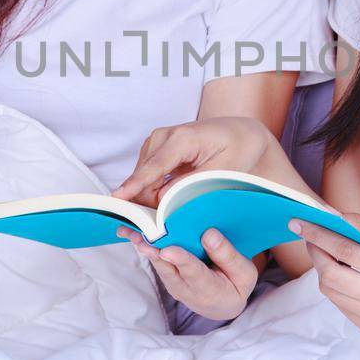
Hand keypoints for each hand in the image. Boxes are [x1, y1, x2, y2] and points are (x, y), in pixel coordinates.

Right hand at [112, 118, 270, 207]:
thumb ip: (190, 185)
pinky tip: (168, 202)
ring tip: (169, 214)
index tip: (117, 199)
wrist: (242, 132)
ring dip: (151, 198)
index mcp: (183, 138)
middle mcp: (164, 136)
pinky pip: (147, 176)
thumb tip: (161, 199)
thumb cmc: (238, 148)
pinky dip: (153, 191)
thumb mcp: (223, 169)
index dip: (135, 185)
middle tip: (159, 227)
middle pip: (144, 177)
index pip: (154, 167)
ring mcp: (157, 142)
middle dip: (146, 201)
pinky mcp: (156, 150)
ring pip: (143, 179)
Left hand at [118, 226, 259, 322]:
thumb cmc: (235, 285)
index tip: (169, 250)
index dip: (181, 261)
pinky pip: (155, 261)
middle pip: (168, 270)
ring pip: (158, 265)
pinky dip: (145, 247)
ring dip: (145, 248)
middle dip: (155, 253)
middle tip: (142, 237)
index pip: (194, 273)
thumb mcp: (244, 274)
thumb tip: (209, 234)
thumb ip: (228, 256)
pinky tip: (133, 232)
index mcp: (210, 289)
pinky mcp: (167, 277)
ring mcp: (173, 284)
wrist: (221, 305)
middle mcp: (187, 289)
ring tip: (132, 231)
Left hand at [286, 213, 359, 334]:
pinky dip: (337, 287)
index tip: (301, 223)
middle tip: (314, 237)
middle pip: (331, 279)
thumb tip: (330, 216)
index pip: (346, 253)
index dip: (320, 236)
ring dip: (324, 271)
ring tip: (330, 253)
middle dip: (316, 255)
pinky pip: (342, 306)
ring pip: (332, 294)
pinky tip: (345, 273)